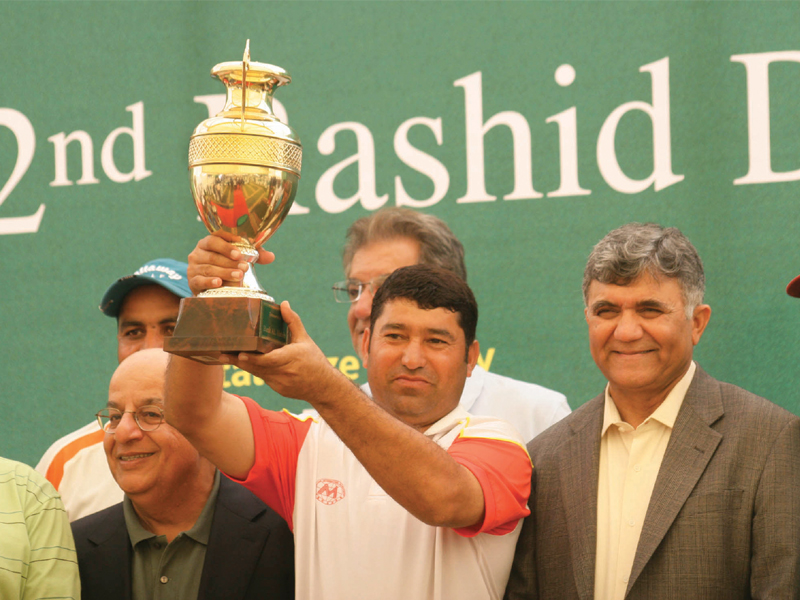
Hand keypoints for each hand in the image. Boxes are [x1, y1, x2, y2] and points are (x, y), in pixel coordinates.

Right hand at [187, 231, 274, 295]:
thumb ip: (255, 254)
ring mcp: (193, 267)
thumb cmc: (225, 266)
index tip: (240, 252)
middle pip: (213, 255)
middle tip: (245, 267)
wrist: (208, 286)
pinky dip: (210, 281)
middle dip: (230, 261)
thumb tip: (271, 256)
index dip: (227, 244)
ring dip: (224, 272)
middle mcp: (197, 253)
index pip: (214, 239)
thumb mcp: (238, 258)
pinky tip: (219, 283)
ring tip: (238, 276)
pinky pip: (200, 280)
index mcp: (207, 243)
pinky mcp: (192, 281)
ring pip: (209, 268)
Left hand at [222, 301, 340, 402]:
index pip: (268, 360)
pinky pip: (262, 378)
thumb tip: (283, 304)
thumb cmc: (314, 361)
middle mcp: (283, 373)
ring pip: (256, 373)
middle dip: (238, 361)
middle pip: (256, 368)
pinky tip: (242, 363)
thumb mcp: (305, 340)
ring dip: (242, 366)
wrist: (324, 387)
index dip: (253, 359)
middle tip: (222, 354)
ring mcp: (279, 383)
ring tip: (226, 357)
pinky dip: (253, 370)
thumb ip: (293, 322)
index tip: (239, 355)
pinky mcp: (277, 388)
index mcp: (290, 358)